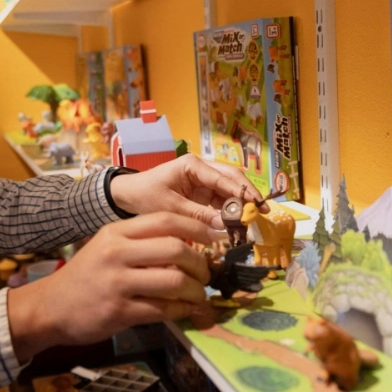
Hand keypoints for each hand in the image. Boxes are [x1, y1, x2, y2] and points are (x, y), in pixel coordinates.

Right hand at [7, 212, 214, 360]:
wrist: (50, 307)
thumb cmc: (86, 275)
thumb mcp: (106, 246)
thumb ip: (140, 242)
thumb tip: (188, 244)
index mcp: (116, 232)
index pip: (165, 220)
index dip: (196, 227)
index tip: (213, 237)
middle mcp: (117, 253)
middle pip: (175, 248)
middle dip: (200, 263)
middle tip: (206, 273)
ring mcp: (117, 283)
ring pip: (174, 281)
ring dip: (195, 290)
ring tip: (199, 295)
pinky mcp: (119, 312)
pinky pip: (164, 310)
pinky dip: (183, 310)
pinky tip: (186, 310)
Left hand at [109, 154, 267, 229]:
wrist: (128, 196)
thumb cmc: (146, 195)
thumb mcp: (170, 207)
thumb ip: (197, 215)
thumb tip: (224, 225)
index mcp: (193, 165)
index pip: (223, 177)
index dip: (242, 192)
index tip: (257, 205)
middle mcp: (202, 169)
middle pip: (232, 179)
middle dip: (248, 194)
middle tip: (263, 212)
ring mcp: (203, 181)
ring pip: (229, 190)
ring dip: (241, 204)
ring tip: (254, 220)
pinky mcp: (202, 193)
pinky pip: (221, 200)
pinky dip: (230, 211)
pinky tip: (239, 224)